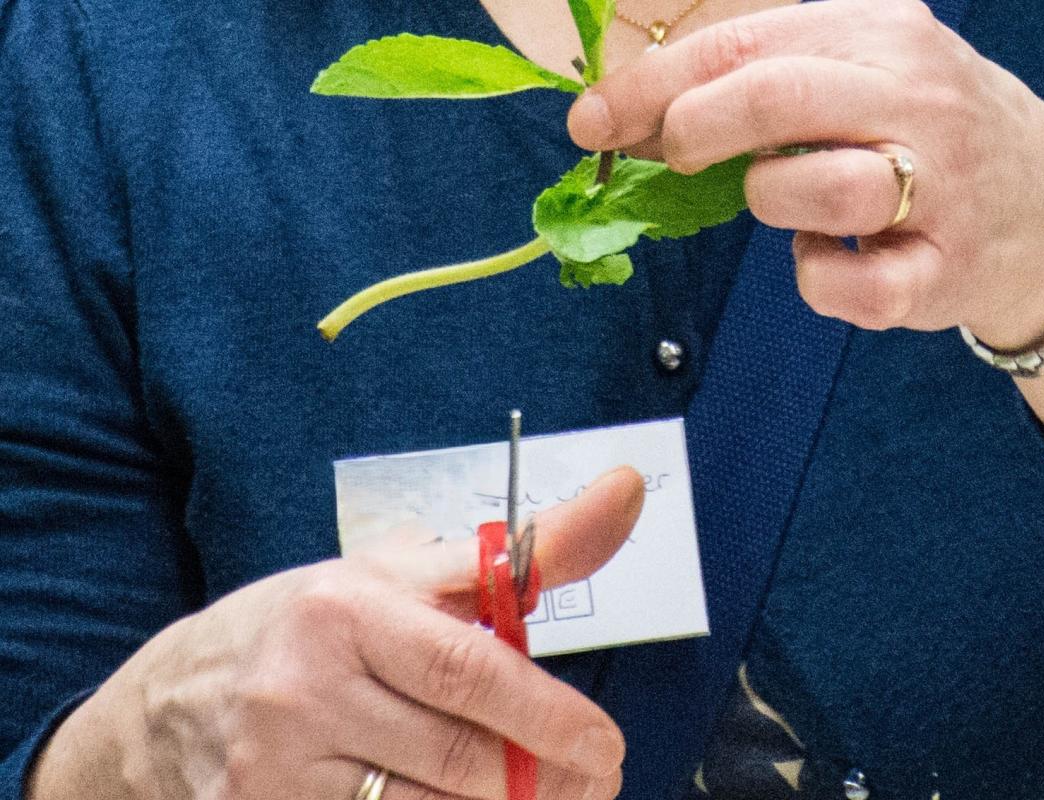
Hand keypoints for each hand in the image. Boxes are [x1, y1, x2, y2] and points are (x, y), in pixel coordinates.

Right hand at [29, 468, 644, 799]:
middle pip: (459, 758)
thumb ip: (513, 555)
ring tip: (536, 797)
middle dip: (542, 779)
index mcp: (344, 609)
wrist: (169, 704)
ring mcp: (275, 770)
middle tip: (591, 780)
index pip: (469, 671)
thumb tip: (624, 495)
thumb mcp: (397, 576)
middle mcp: (303, 689)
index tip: (604, 744)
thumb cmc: (308, 628)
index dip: (549, 716)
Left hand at [568, 0, 1043, 348]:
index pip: (744, 44)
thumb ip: (761, 79)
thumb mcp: (860, 74)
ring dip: (773, 202)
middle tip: (671, 155)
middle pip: (776, 96)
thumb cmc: (929, 138)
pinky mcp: (944, 273)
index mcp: (884, 34)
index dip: (652, 84)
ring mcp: (940, 187)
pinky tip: (834, 259)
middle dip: (694, 128)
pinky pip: (849, 285)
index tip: (592, 118)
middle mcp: (918, 98)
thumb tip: (634, 114)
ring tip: (790, 203)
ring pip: (813, 189)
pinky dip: (818, 280)